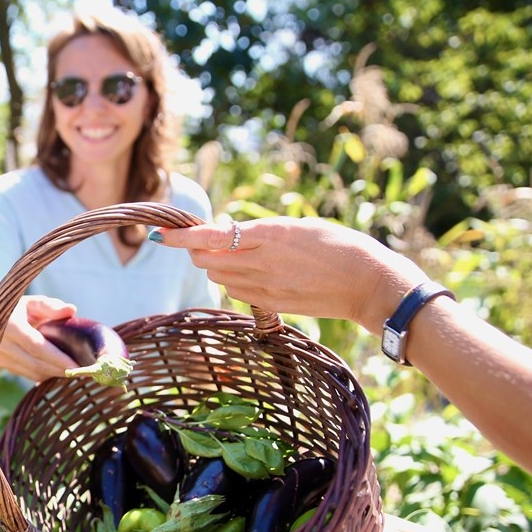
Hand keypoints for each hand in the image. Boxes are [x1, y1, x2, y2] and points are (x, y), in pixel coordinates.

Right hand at [0, 295, 80, 381]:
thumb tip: (72, 310)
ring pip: (32, 372)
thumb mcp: (28, 302)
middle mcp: (1, 344)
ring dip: (54, 374)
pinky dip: (44, 375)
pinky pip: (27, 375)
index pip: (36, 346)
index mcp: (9, 325)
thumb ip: (50, 306)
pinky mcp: (2, 367)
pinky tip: (58, 371)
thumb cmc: (11, 310)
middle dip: (60, 369)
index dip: (57, 358)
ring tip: (75, 371)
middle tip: (83, 372)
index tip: (77, 365)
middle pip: (35, 363)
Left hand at [153, 217, 428, 333]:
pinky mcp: (271, 304)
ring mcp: (265, 286)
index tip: (163, 235)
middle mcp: (262, 262)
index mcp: (270, 234)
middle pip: (208, 259)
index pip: (211, 236)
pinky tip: (250, 273)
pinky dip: (233, 281)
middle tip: (207, 240)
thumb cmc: (340, 246)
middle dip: (200, 250)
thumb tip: (228, 232)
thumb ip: (262, 231)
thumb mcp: (300, 226)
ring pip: (219, 277)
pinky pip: (237, 292)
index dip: (183, 237)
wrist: (367, 284)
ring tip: (237, 255)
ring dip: (216, 265)